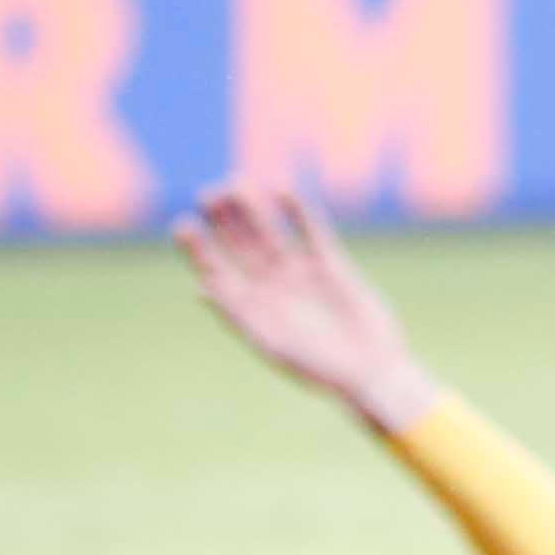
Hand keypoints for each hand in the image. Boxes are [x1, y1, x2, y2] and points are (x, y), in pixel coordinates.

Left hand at [174, 176, 432, 430]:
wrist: (371, 373)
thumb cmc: (319, 369)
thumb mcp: (272, 343)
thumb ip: (237, 315)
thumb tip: (200, 288)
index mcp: (250, 308)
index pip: (215, 269)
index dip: (198, 248)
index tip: (183, 224)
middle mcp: (270, 286)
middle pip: (239, 244)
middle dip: (223, 219)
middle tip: (207, 193)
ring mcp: (299, 273)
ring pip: (270, 232)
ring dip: (253, 208)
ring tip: (238, 182)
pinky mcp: (330, 264)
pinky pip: (310, 231)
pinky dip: (297, 212)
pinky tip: (282, 189)